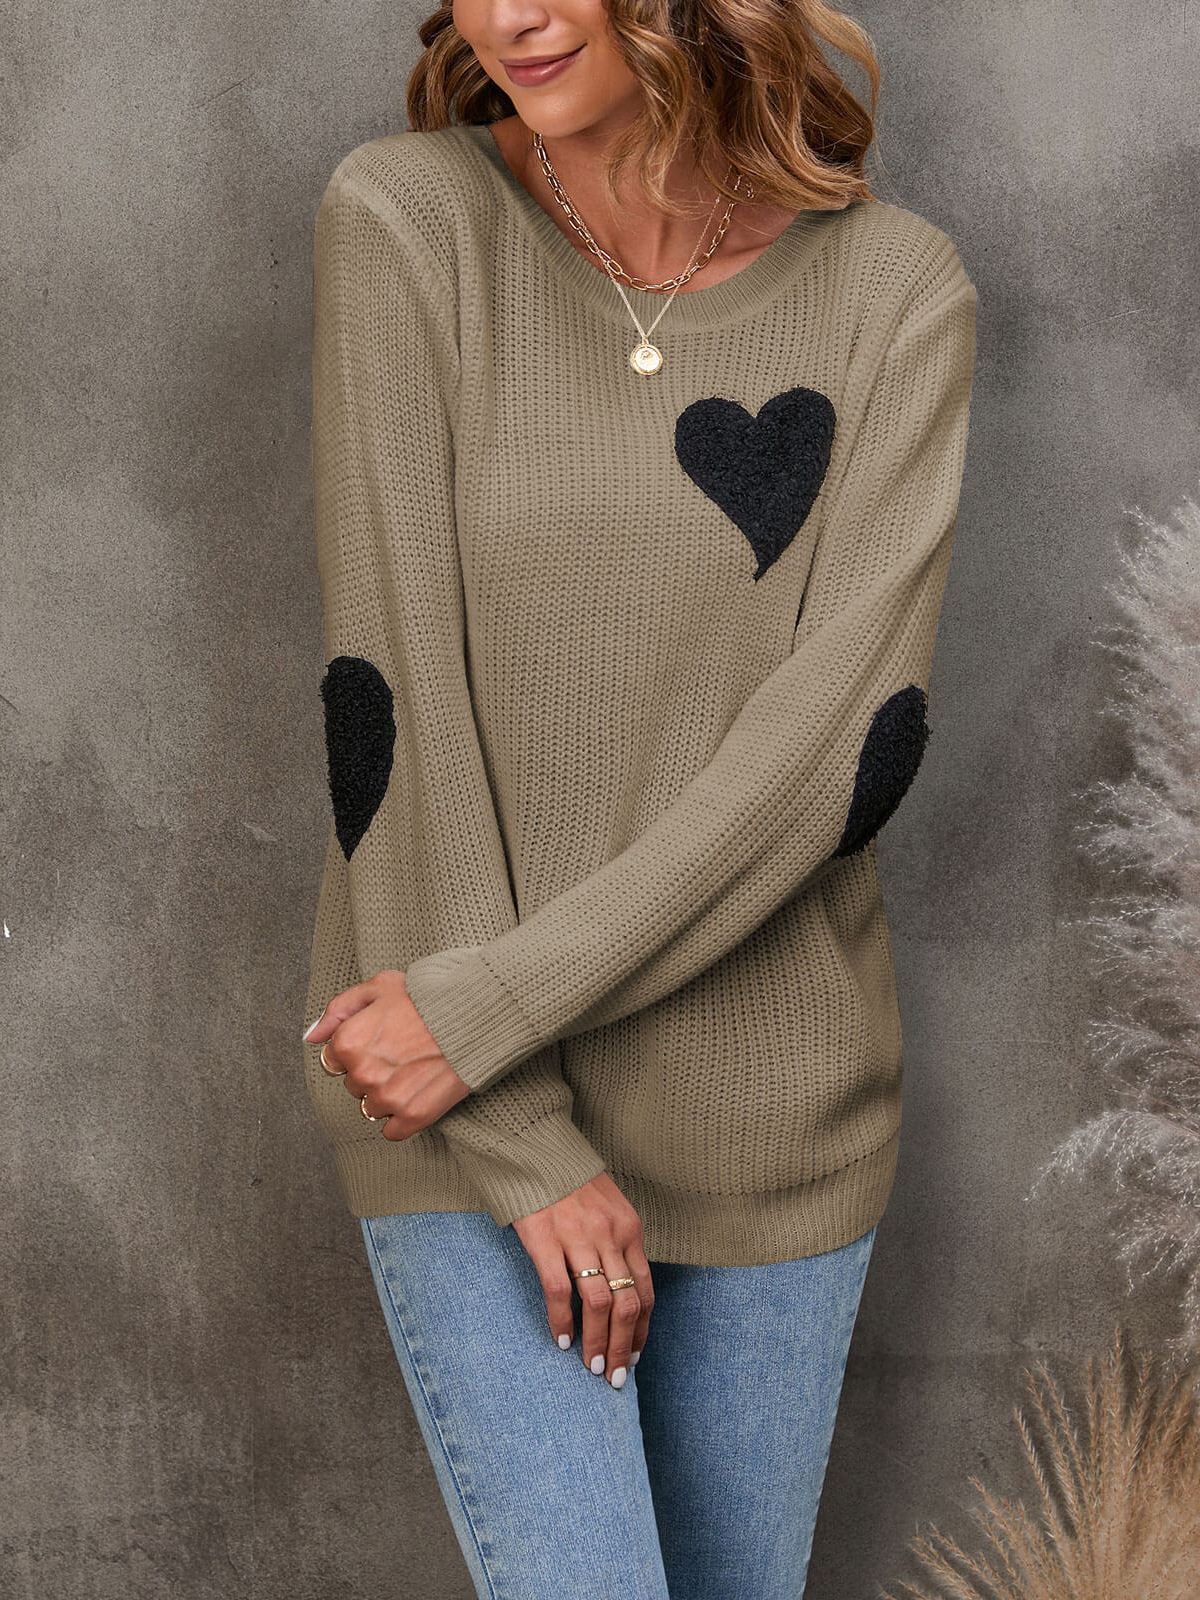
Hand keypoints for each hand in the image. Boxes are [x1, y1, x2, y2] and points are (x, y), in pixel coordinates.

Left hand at [303, 970, 469, 1139]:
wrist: (473, 1016)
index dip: (357, 1050)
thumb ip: (338, 1010)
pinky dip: (402, 1118)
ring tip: (412, 1072)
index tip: (380, 1042)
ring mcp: (387, 1098)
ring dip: (386, 1095)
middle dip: (371, 1072)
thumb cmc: (427, 999)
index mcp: (348, 1042)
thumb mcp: (378, 987)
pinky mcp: (412, 1116)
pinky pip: (392, 1131)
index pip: (333, 1062)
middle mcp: (362, 1073)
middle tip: (401, 1053)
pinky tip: (418, 1093)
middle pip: (353, 1086)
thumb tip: (311, 1036)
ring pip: (371, 1109)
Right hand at [511, 1173, 653, 1387]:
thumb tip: (620, 1290)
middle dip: (623, 1347)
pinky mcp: (546, 1240)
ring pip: (598, 1304)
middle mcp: (610, 1235)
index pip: (645, 1290)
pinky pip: (560, 1291)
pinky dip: (563, 1321)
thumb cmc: (572, 1183)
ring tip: (592, 1367)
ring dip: (598, 1342)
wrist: (536, 1148)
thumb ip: (618, 1243)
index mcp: (629, 1229)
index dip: (642, 1329)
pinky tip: (562, 1340)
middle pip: (627, 1304)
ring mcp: (578, 1238)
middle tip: (615, 1376)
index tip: (635, 1354)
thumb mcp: (609, 1207)